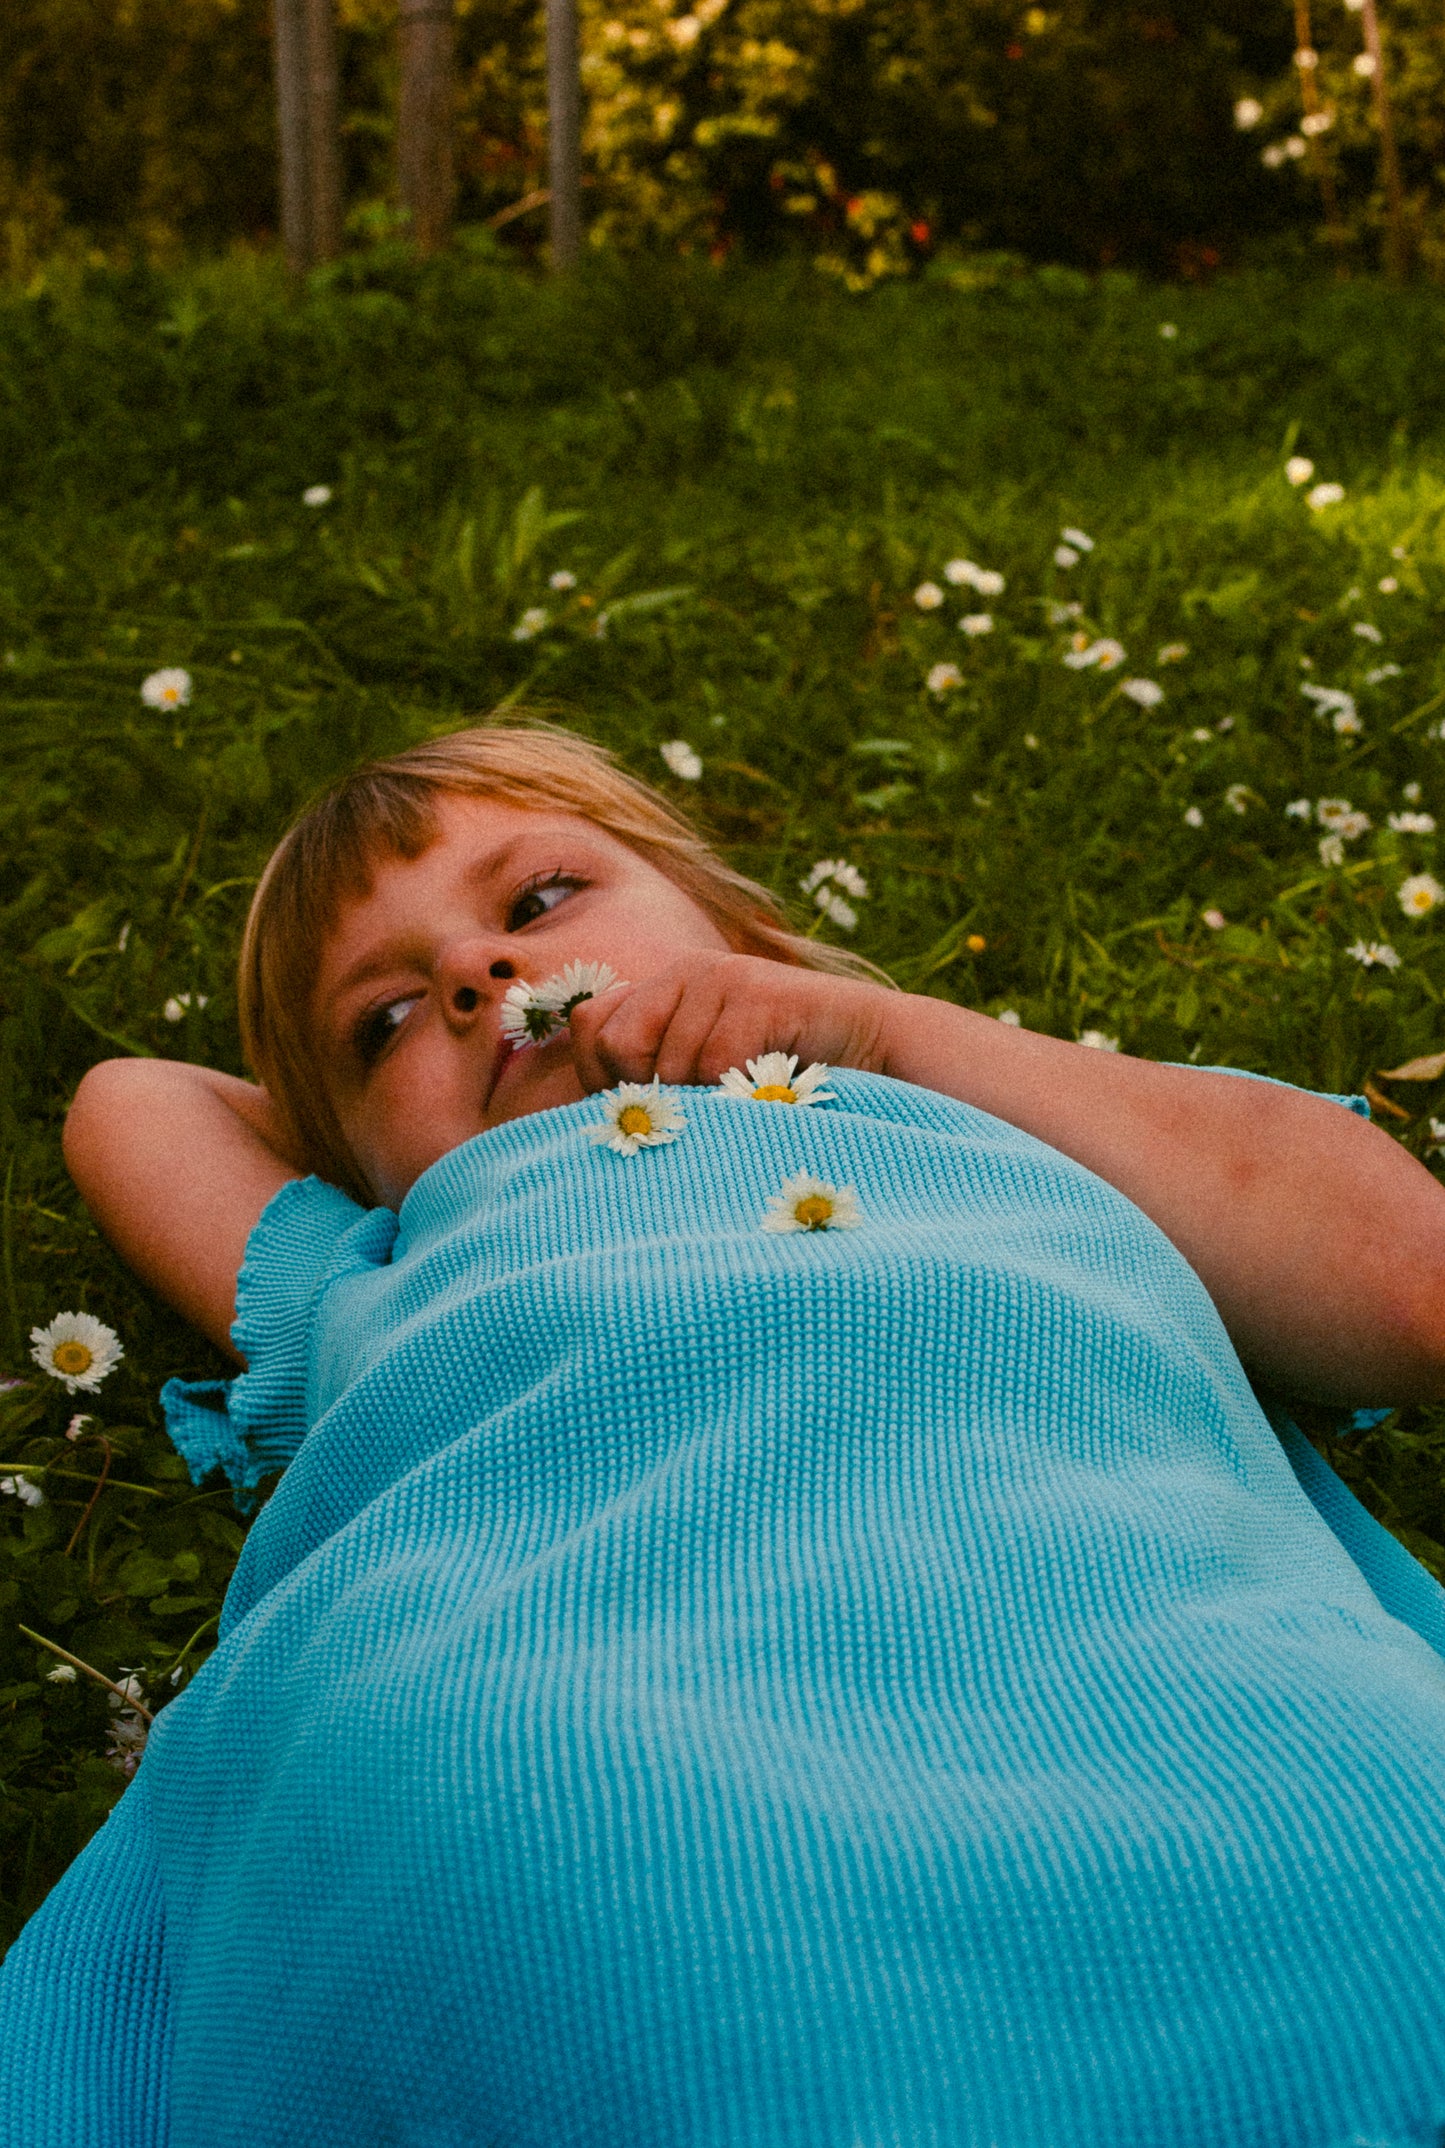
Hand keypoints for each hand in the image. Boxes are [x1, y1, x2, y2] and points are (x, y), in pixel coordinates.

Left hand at [565, 952, 894, 1095]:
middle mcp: (683, 971)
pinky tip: (771, 1092)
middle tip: (700, 1106)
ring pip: (668, 1063)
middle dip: (649, 1091)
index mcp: (663, 988)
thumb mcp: (708, 1075)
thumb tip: (593, 1116)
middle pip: (615, 1044)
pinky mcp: (756, 991)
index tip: (648, 1108)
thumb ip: (656, 1075)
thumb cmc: (784, 1080)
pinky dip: (740, 1096)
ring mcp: (720, 975)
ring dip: (706, 1100)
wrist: (877, 1053)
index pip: (588, 1026)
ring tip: (747, 1098)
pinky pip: (715, 1066)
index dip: (604, 1077)